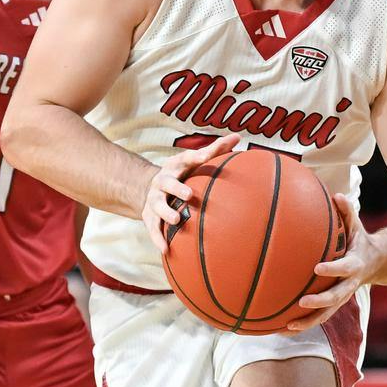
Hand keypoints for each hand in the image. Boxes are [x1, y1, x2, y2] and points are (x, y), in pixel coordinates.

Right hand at [142, 134, 240, 251]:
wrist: (149, 187)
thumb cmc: (182, 173)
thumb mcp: (194, 160)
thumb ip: (215, 150)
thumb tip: (238, 136)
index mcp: (176, 165)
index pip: (186, 158)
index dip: (196, 156)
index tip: (207, 155)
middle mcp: (162, 181)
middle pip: (167, 183)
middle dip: (177, 188)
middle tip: (189, 195)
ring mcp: (154, 199)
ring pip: (158, 205)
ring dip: (167, 212)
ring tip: (177, 220)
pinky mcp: (149, 215)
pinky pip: (153, 228)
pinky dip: (158, 239)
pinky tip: (166, 250)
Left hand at [287, 194, 374, 331]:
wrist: (378, 263)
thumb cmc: (360, 240)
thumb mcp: (357, 225)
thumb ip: (347, 211)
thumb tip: (337, 196)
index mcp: (355, 265)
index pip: (344, 268)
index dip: (333, 269)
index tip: (317, 268)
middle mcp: (349, 284)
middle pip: (336, 298)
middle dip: (319, 302)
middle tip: (302, 302)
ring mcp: (342, 297)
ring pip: (326, 314)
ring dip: (308, 322)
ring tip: (288, 327)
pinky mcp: (334, 304)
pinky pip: (319, 316)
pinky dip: (303, 323)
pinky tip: (283, 329)